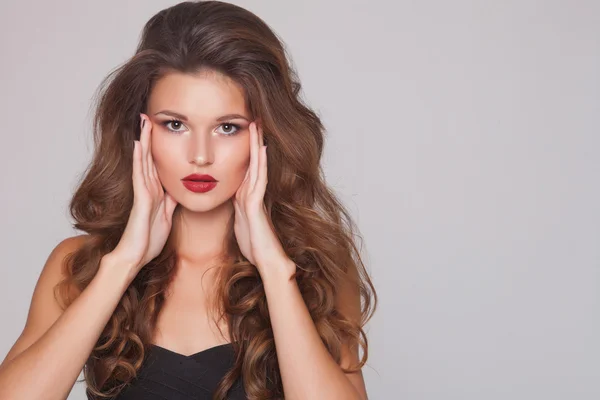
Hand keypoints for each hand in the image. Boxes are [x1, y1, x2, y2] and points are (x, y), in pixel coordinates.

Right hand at [109, 113, 177, 273]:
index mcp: (155, 191)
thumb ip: (170, 201)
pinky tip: (138, 146)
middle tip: (148, 115)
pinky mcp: (141, 201)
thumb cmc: (149, 238)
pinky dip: (139, 161)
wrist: (137, 256)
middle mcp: (147, 188)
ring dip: (143, 141)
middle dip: (148, 136)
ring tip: (143, 122)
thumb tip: (178, 189)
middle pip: (148, 157)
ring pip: (143, 162)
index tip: (160, 127)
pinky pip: (140, 177)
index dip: (157, 145)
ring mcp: (143, 193)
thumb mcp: (166, 215)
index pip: (156, 162)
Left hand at [233, 122, 292, 275]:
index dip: (245, 147)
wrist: (265, 259)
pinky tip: (262, 150)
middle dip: (253, 139)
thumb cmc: (253, 243)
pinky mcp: (256, 205)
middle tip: (253, 117)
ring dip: (257, 145)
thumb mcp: (240, 221)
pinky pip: (258, 180)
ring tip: (257, 125)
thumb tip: (233, 199)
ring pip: (257, 165)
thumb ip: (238, 208)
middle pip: (253, 160)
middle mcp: (252, 192)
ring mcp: (256, 197)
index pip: (245, 165)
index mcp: (245, 195)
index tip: (242, 129)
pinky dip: (260, 164)